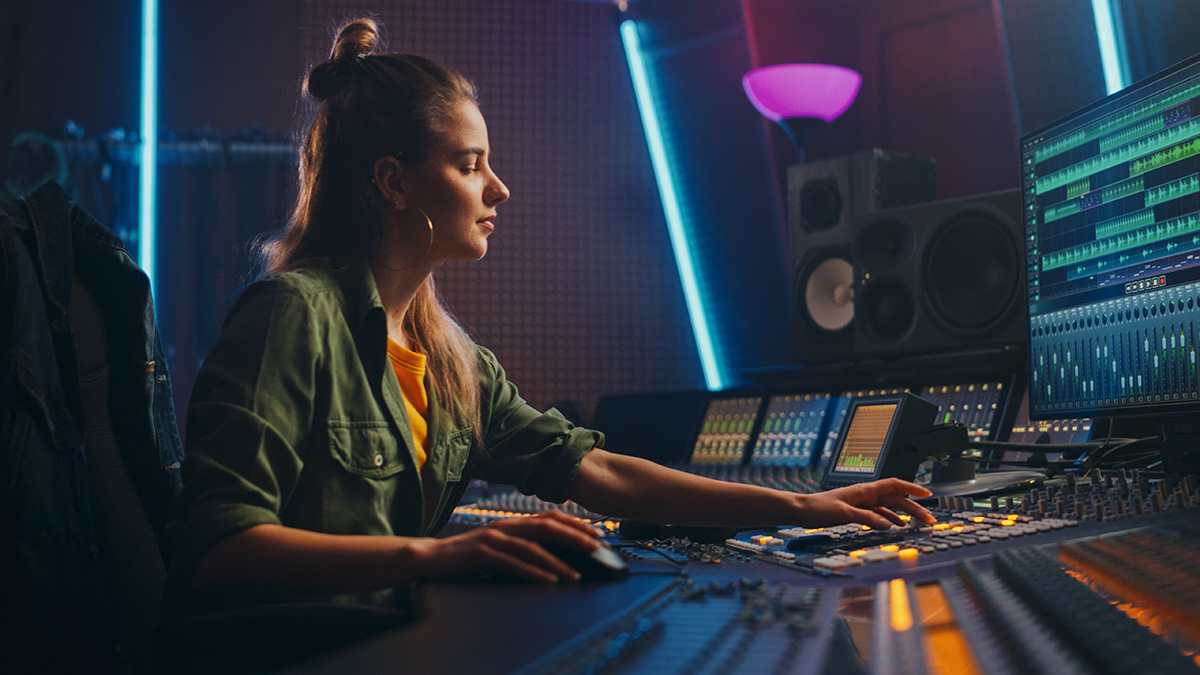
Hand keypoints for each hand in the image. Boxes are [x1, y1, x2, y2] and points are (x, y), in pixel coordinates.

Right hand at [410, 511, 601, 582]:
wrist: (432, 556)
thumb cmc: (469, 553)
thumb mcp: (499, 544)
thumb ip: (521, 544)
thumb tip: (554, 553)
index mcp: (512, 523)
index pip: (550, 517)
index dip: (575, 523)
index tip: (596, 532)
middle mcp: (506, 526)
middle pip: (547, 527)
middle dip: (574, 536)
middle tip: (596, 546)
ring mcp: (494, 539)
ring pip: (533, 548)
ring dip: (558, 562)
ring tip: (575, 575)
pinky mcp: (482, 554)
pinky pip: (513, 563)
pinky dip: (533, 572)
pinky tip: (548, 581)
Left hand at [801, 478, 933, 528]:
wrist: (801, 510)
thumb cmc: (818, 508)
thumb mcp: (844, 514)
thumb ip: (867, 519)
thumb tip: (889, 525)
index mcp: (864, 490)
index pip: (894, 485)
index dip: (912, 488)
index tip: (927, 494)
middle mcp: (865, 495)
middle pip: (895, 498)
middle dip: (914, 507)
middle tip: (928, 519)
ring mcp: (861, 503)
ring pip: (888, 507)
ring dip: (903, 515)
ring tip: (916, 525)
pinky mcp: (855, 511)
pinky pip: (878, 514)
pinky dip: (889, 519)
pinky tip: (894, 526)